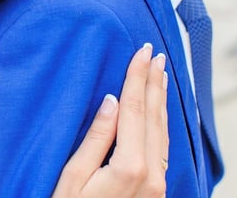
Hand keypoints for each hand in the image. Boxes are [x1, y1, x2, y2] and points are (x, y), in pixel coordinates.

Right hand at [52, 43, 168, 197]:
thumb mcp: (73, 178)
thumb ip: (97, 138)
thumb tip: (112, 101)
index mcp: (130, 166)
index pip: (134, 109)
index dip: (137, 78)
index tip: (142, 52)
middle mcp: (152, 174)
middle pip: (153, 116)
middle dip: (154, 82)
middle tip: (156, 54)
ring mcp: (157, 186)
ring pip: (163, 131)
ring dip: (161, 100)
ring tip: (161, 74)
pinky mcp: (155, 192)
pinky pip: (163, 148)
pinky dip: (162, 123)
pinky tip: (159, 113)